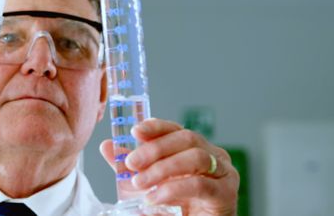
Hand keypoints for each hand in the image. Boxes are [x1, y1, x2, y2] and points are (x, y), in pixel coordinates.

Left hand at [100, 118, 238, 215]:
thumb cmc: (173, 208)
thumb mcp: (144, 186)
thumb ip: (128, 167)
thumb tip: (107, 146)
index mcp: (192, 149)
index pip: (176, 129)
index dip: (156, 126)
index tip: (135, 130)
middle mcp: (212, 155)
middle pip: (186, 138)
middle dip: (155, 148)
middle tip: (132, 163)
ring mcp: (223, 173)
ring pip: (195, 157)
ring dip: (163, 168)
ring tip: (141, 183)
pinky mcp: (225, 194)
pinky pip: (200, 184)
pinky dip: (173, 189)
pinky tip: (155, 197)